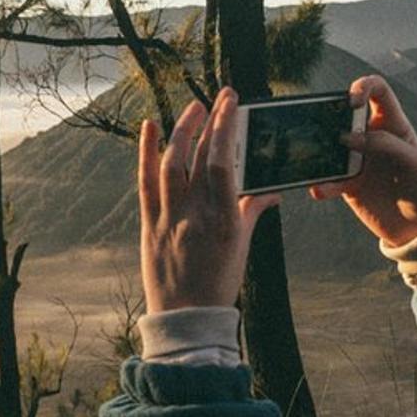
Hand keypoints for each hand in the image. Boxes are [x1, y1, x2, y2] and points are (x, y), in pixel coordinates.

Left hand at [139, 88, 280, 313]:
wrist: (186, 318)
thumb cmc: (219, 284)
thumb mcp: (241, 247)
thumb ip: (252, 211)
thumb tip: (271, 191)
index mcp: (224, 221)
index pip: (224, 163)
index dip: (226, 128)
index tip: (232, 104)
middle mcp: (194, 216)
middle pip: (199, 157)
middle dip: (209, 121)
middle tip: (219, 97)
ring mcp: (168, 219)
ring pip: (171, 164)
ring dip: (181, 131)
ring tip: (193, 109)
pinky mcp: (149, 225)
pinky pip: (145, 182)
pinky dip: (146, 151)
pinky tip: (149, 125)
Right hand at [309, 75, 416, 246]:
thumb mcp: (414, 162)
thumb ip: (386, 145)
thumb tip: (348, 138)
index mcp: (392, 123)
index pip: (377, 90)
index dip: (363, 86)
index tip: (352, 101)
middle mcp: (370, 137)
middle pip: (344, 113)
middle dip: (330, 116)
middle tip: (327, 131)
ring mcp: (356, 160)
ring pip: (329, 145)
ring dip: (319, 150)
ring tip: (313, 159)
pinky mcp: (347, 184)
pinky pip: (327, 180)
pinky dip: (321, 185)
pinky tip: (319, 190)